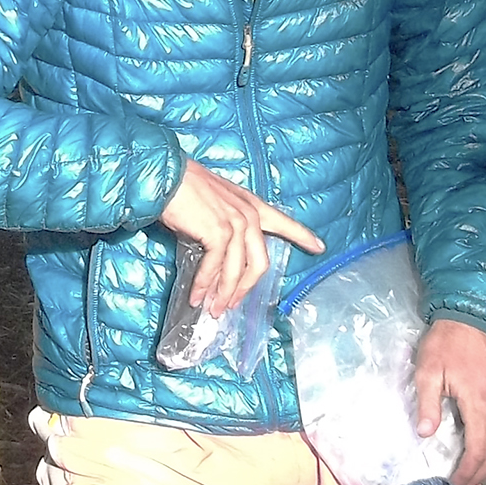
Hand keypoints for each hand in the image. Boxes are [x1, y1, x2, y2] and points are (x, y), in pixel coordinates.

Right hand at [159, 159, 324, 313]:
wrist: (165, 175)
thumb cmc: (182, 188)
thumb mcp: (212, 206)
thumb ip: (221, 228)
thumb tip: (214, 260)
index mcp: (250, 204)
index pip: (283, 221)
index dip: (302, 235)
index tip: (319, 247)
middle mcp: (248, 214)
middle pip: (260, 262)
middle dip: (245, 289)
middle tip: (231, 306)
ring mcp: (236, 223)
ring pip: (238, 270)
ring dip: (223, 293)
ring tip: (212, 309)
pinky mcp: (218, 232)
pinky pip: (215, 267)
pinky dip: (205, 284)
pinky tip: (197, 296)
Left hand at [415, 318, 485, 484]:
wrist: (470, 319)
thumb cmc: (444, 345)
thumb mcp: (427, 372)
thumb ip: (428, 404)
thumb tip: (426, 435)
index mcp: (480, 401)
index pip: (480, 449)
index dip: (468, 472)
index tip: (453, 484)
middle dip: (481, 475)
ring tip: (476, 477)